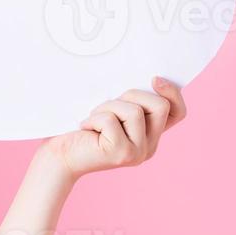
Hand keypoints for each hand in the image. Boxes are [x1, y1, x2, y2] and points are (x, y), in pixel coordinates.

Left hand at [39, 76, 188, 179]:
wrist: (58, 157)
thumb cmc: (80, 130)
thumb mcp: (111, 111)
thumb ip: (131, 102)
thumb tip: (147, 77)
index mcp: (150, 135)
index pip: (177, 112)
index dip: (172, 93)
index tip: (154, 79)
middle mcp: (149, 147)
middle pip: (160, 106)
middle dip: (132, 95)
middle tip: (107, 105)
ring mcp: (137, 152)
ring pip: (135, 111)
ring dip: (108, 107)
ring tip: (92, 118)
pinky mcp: (122, 153)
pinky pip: (112, 120)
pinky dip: (95, 118)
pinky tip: (85, 128)